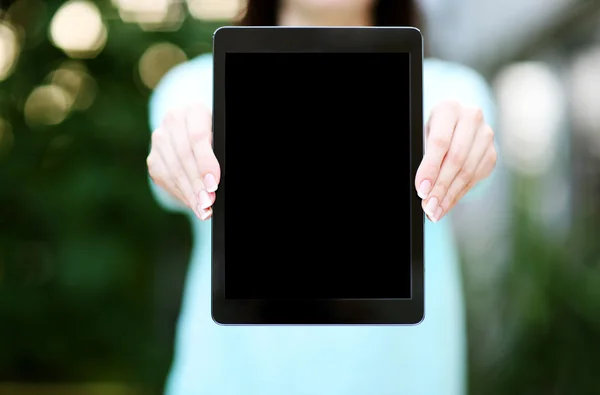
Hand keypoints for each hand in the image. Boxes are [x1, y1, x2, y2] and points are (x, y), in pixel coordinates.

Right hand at [147, 104, 220, 219]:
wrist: (195, 137)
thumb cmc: (217, 139)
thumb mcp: (221, 139)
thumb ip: (219, 151)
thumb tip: (215, 179)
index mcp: (194, 110)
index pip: (197, 137)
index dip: (205, 162)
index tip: (214, 184)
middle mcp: (173, 120)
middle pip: (184, 156)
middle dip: (198, 183)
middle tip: (209, 202)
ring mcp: (160, 139)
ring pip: (173, 170)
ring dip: (190, 193)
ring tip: (203, 209)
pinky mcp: (154, 158)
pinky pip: (165, 179)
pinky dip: (181, 194)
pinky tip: (193, 205)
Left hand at [415, 100, 496, 221]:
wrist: (456, 122)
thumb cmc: (434, 130)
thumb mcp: (425, 135)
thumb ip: (425, 157)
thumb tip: (424, 188)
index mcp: (449, 109)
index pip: (440, 143)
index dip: (430, 169)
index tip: (421, 190)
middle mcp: (471, 118)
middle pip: (456, 160)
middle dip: (440, 187)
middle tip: (428, 207)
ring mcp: (486, 136)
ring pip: (467, 172)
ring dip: (449, 196)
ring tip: (434, 211)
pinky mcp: (491, 153)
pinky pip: (474, 179)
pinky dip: (458, 195)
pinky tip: (446, 206)